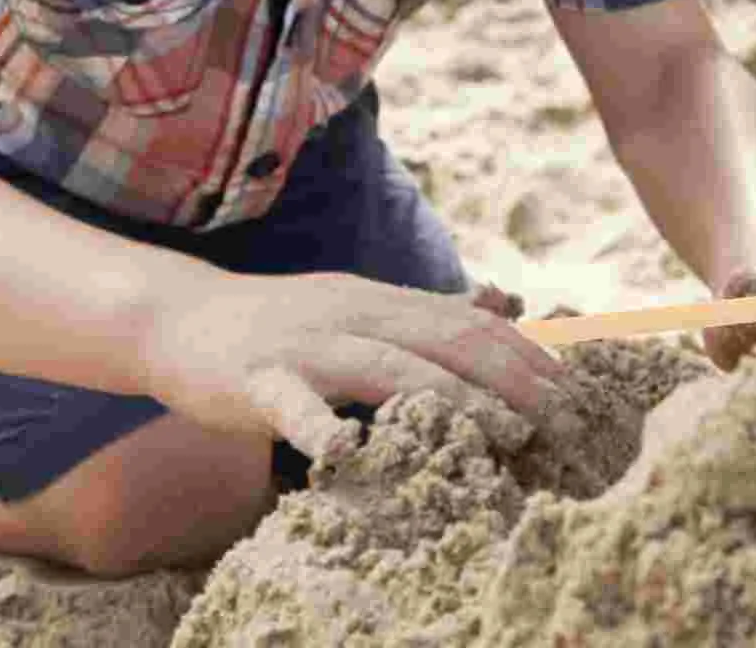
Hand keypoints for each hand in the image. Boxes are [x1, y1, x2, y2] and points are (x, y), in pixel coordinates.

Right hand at [138, 268, 570, 462]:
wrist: (178, 319)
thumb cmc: (275, 325)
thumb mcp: (354, 307)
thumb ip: (423, 310)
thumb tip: (505, 298)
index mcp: (373, 299)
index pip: (464, 319)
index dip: (524, 352)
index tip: (577, 390)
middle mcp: (347, 313)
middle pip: (441, 337)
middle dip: (511, 375)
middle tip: (565, 418)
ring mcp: (302, 345)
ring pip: (386, 366)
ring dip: (450, 398)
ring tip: (503, 434)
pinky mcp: (256, 379)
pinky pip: (293, 408)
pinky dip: (321, 430)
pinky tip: (345, 458)